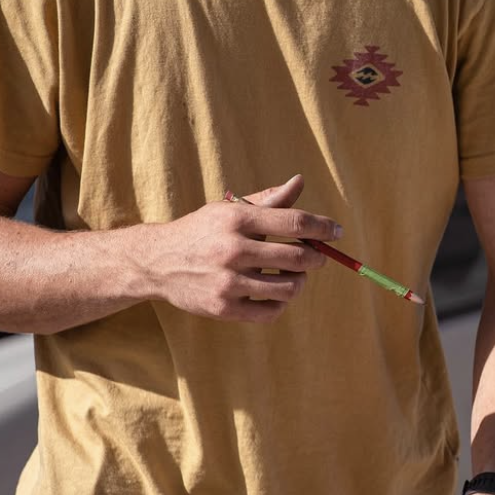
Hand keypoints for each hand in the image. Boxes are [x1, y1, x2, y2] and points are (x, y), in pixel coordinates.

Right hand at [142, 174, 342, 321]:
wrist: (158, 261)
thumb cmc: (202, 232)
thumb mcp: (229, 210)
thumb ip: (268, 200)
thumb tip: (299, 182)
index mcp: (237, 219)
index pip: (294, 222)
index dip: (322, 227)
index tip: (336, 231)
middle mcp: (233, 249)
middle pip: (297, 256)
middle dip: (316, 257)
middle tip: (317, 256)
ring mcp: (228, 282)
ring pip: (288, 287)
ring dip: (300, 281)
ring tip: (294, 275)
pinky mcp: (224, 308)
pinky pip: (270, 312)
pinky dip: (281, 303)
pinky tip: (276, 292)